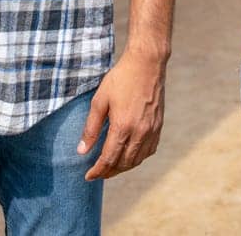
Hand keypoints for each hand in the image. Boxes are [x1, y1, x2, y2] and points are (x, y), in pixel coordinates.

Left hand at [77, 47, 167, 180]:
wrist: (147, 64)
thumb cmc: (121, 78)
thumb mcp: (100, 100)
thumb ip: (91, 128)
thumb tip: (82, 151)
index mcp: (123, 126)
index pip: (109, 158)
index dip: (98, 170)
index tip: (88, 176)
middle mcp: (140, 132)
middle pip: (123, 163)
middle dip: (109, 172)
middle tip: (97, 173)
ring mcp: (151, 130)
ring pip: (137, 160)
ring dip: (123, 167)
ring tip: (111, 167)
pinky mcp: (158, 126)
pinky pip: (149, 151)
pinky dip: (138, 158)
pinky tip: (130, 156)